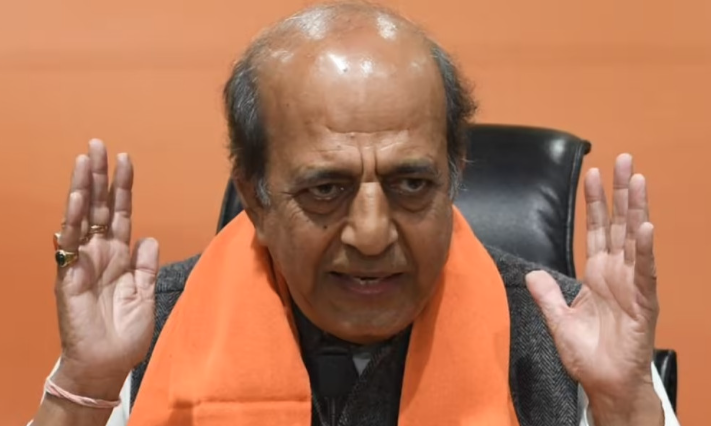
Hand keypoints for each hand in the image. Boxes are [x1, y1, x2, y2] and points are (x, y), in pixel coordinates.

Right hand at [51, 140, 158, 399]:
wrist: (107, 365)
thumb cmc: (125, 333)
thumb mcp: (144, 295)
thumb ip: (146, 266)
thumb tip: (150, 237)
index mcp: (119, 256)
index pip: (120, 213)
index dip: (123, 187)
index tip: (125, 159)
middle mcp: (99, 253)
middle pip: (99, 207)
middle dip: (100, 176)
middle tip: (99, 144)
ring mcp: (82, 262)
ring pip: (83, 217)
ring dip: (84, 188)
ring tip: (86, 158)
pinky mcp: (69, 276)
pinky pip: (71, 243)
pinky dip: (74, 219)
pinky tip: (78, 196)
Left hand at [526, 154, 661, 424]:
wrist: (604, 383)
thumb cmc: (587, 354)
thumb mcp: (558, 320)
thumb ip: (547, 295)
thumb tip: (533, 274)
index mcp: (597, 275)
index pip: (596, 230)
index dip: (594, 203)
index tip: (593, 174)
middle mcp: (617, 274)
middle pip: (618, 225)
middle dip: (619, 193)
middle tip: (623, 159)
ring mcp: (632, 286)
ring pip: (634, 240)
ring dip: (636, 210)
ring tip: (637, 180)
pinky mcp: (644, 303)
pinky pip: (645, 272)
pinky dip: (644, 250)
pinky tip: (645, 227)